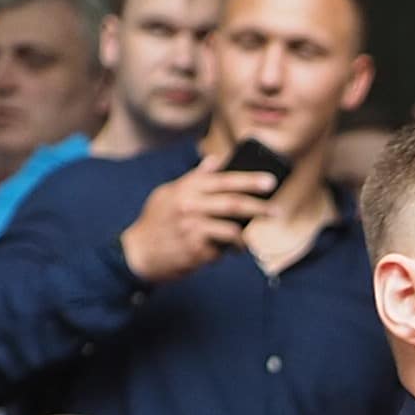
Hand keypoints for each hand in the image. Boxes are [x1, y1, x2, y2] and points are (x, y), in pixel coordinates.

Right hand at [119, 153, 269, 287]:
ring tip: (244, 244)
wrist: (138, 254)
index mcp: (186, 189)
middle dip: (259, 207)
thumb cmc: (156, 222)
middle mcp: (190, 206)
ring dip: (243, 238)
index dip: (249, 181)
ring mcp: (194, 229)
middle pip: (234, 204)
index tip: (270, 182)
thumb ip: (193, 179)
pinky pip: (222, 249)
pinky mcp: (196, 250)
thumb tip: (215, 160)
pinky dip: (225, 252)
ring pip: (232, 229)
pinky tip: (221, 253)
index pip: (224, 181)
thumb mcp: (168, 194)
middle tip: (276, 211)